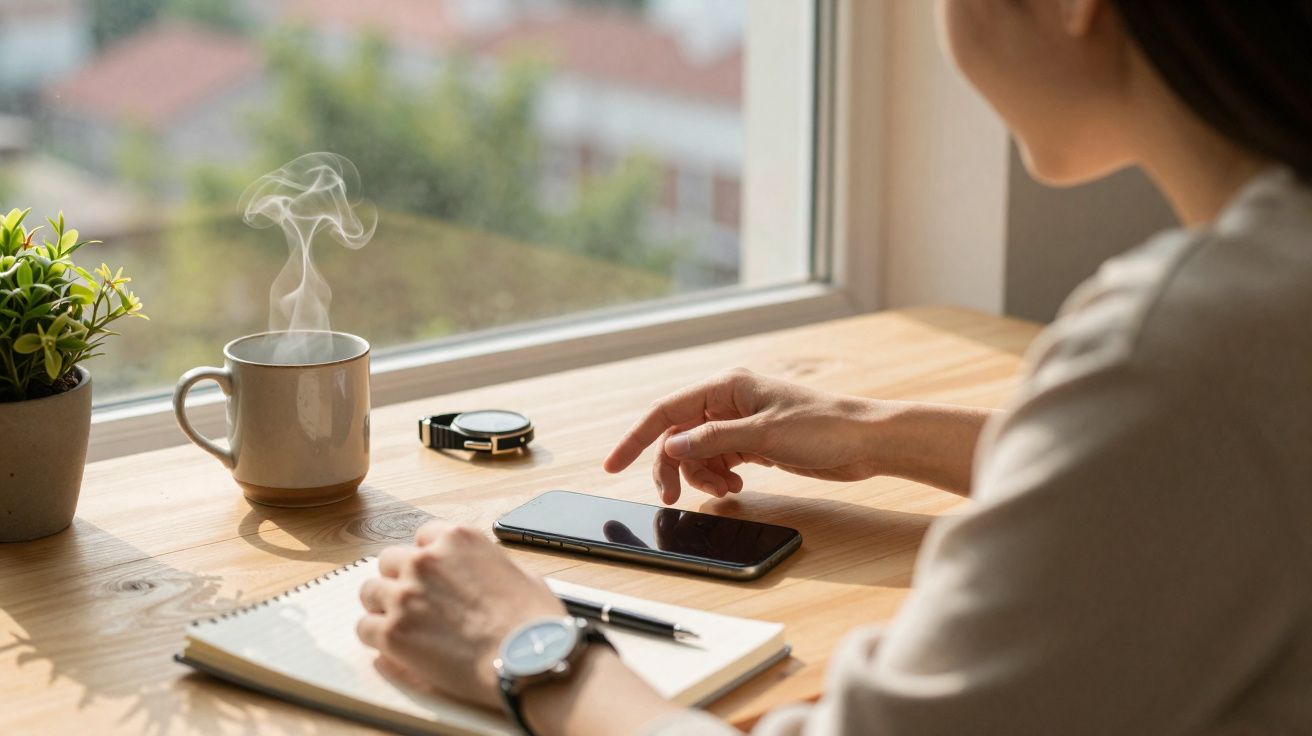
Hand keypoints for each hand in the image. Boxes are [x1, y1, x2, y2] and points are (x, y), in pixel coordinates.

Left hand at [357, 521, 564, 708]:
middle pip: (389, 560)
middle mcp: (426, 559)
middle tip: (414, 602)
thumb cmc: (533, 622)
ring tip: (399, 624)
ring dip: (382, 605)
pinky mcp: (393, 632)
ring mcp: (406, 595)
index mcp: (459, 538)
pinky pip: (364, 628)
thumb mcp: (519, 573)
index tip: (431, 575)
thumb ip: (486, 565)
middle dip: (399, 579)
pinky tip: (394, 646)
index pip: (423, 536)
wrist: (527, 660)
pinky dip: (376, 637)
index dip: (427, 558)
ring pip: (369, 591)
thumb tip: (478, 576)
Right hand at [603, 368, 891, 503]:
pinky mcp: (756, 442)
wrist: (867, 441)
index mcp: (727, 386)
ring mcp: (741, 422)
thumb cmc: (823, 427)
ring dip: (702, 475)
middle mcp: (729, 401)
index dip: (636, 438)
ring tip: (726, 489)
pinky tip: (736, 486)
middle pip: (679, 435)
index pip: (666, 411)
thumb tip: (671, 447)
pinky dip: (720, 476)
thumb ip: (713, 439)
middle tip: (674, 498)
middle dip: (674, 467)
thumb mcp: (763, 434)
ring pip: (698, 452)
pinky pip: (720, 460)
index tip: (613, 465)